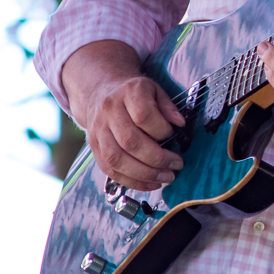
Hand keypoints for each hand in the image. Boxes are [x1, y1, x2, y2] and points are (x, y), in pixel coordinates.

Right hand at [62, 40, 185, 191]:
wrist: (100, 92)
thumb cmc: (133, 93)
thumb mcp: (154, 90)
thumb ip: (168, 106)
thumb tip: (180, 124)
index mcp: (128, 93)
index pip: (143, 115)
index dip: (161, 129)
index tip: (173, 134)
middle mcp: (109, 112)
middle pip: (130, 141)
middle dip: (157, 159)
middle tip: (176, 165)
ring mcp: (98, 131)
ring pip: (117, 159)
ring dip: (144, 174)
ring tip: (165, 178)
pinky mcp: (93, 148)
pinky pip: (110, 170)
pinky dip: (131, 181)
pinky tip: (150, 184)